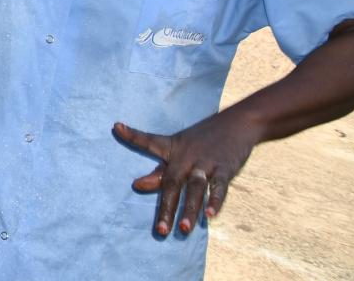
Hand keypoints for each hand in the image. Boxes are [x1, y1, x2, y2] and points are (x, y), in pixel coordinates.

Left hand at [114, 112, 260, 236]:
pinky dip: (216, 201)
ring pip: (196, 188)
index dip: (133, 135)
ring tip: (183, 229)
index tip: (116, 128)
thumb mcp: (178, 149)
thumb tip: (137, 185)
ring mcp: (206, 162)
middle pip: (173, 182)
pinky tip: (211, 215)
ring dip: (190, 209)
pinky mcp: (225, 168)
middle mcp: (186, 156)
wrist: (237, 123)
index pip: (149, 141)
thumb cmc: (202, 141)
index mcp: (172, 148)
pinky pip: (219, 187)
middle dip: (167, 207)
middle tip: (160, 230)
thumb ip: (159, 171)